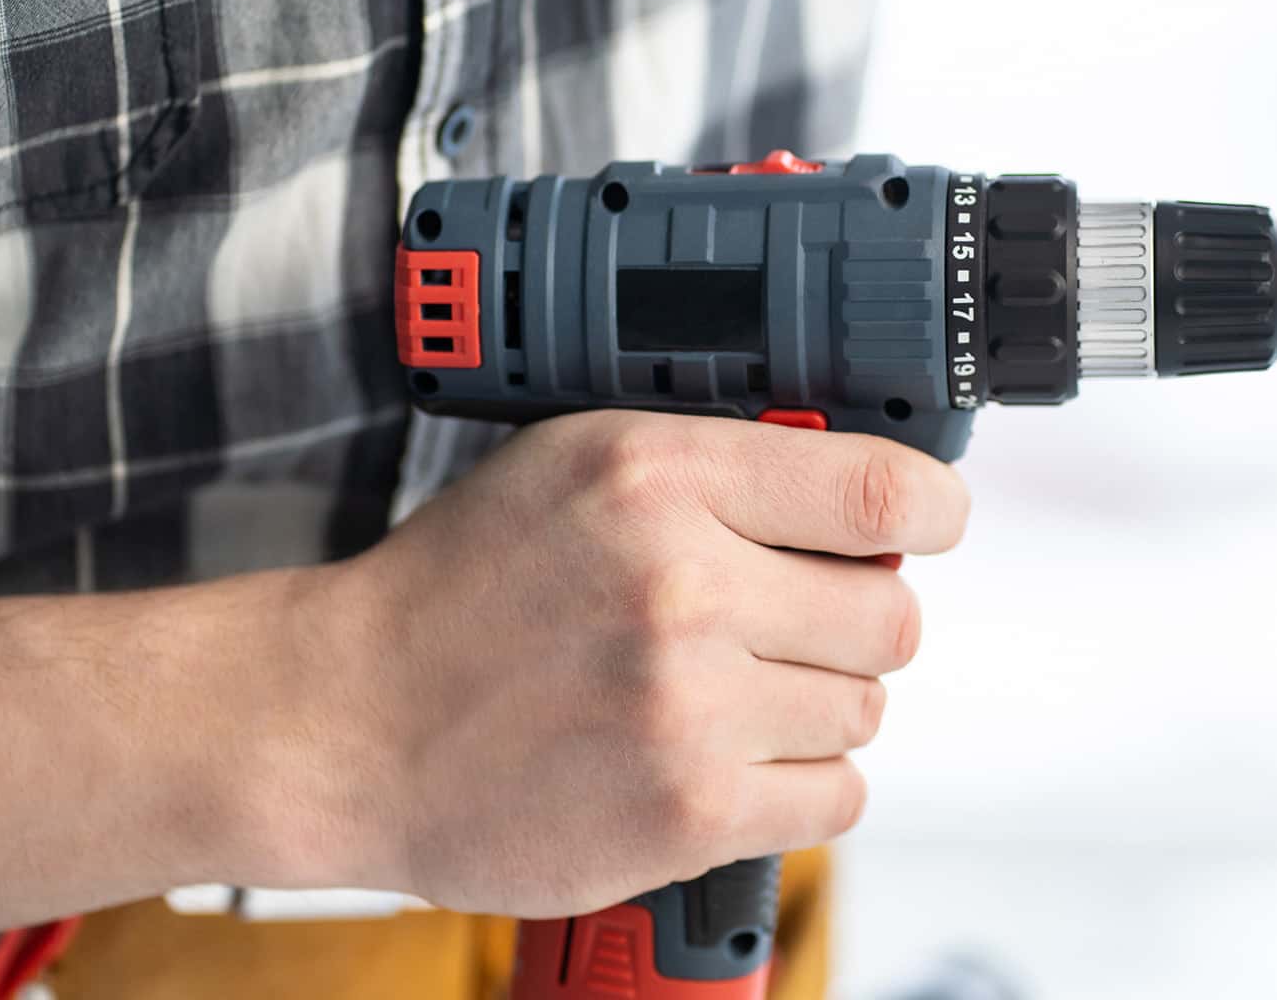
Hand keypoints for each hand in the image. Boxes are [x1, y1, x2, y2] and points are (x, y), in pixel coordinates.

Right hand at [281, 410, 968, 916]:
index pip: (880, 485)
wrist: (344, 723)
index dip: (932, 506)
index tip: (931, 521)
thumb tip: (857, 492)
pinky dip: (798, 785)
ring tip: (731, 696)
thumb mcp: (573, 464)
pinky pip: (834, 798)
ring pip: (867, 708)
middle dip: (854, 619)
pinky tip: (727, 760)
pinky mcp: (686, 812)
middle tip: (787, 625)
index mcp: (658, 476)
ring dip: (819, 705)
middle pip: (891, 611)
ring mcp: (688, 706)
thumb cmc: (459, 590)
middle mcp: (683, 583)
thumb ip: (714, 466)